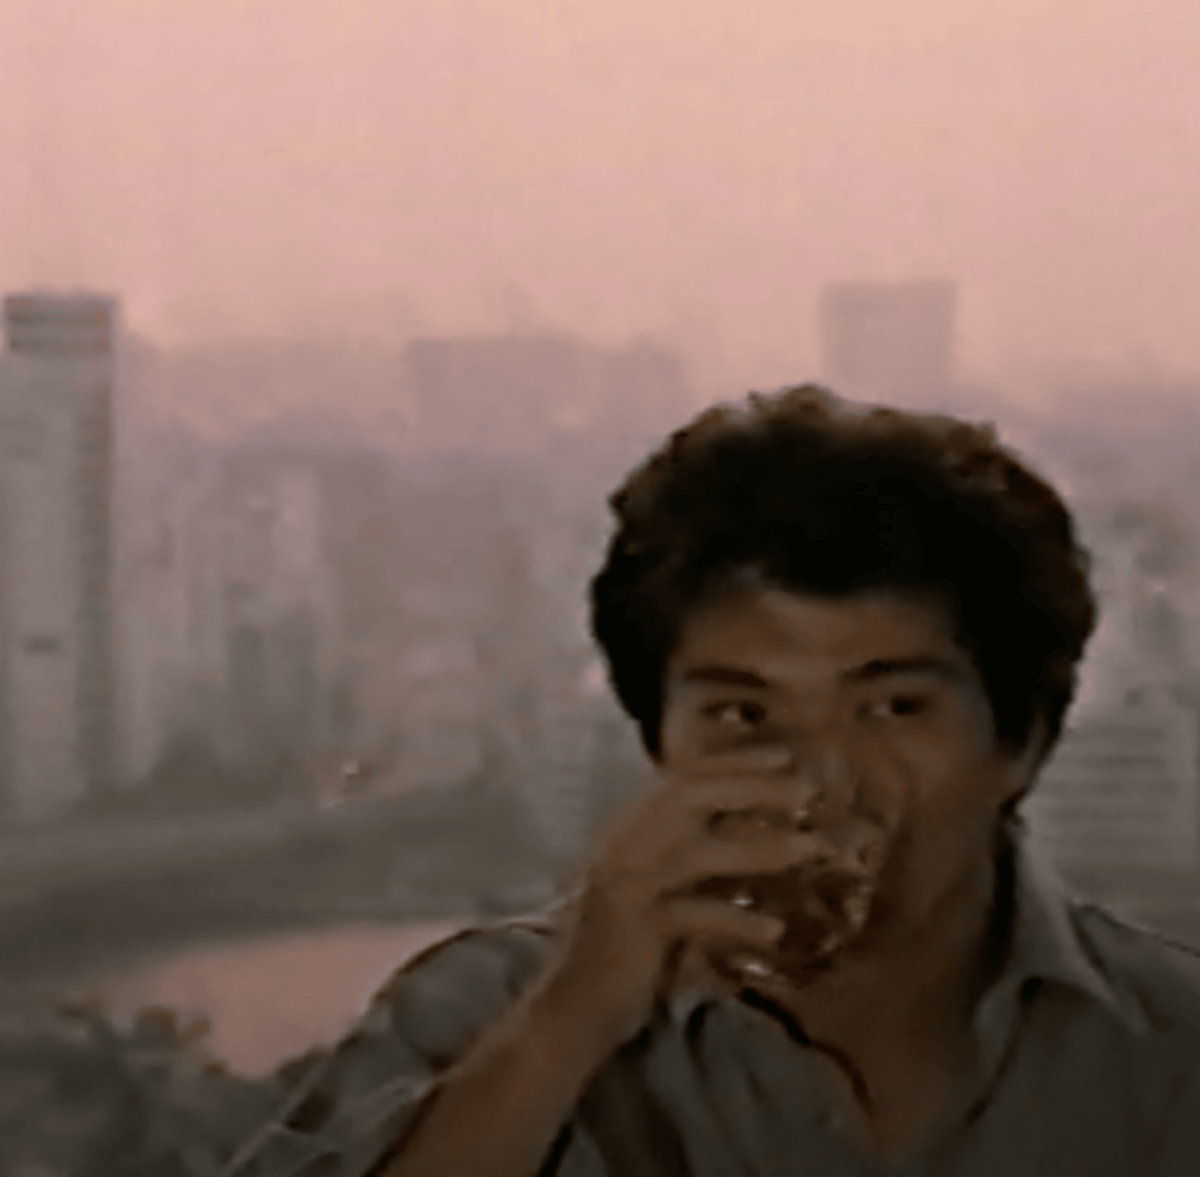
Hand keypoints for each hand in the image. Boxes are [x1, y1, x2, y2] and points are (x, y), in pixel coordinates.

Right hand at [542, 744, 844, 1044]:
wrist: (576, 1006)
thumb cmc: (626, 948)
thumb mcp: (661, 889)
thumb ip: (693, 856)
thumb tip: (758, 828)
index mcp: (629, 828)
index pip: (683, 779)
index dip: (733, 763)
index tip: (784, 756)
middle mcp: (623, 844)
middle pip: (689, 797)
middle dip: (750, 786)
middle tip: (806, 790)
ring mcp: (626, 883)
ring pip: (699, 853)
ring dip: (760, 848)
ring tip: (810, 848)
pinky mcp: (635, 926)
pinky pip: (696, 916)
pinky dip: (737, 920)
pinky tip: (774, 931)